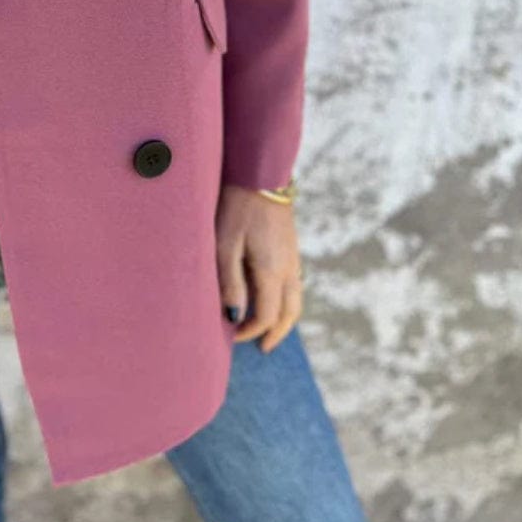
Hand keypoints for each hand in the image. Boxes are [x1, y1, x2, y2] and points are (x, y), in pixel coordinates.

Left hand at [215, 183, 303, 351]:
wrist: (261, 174)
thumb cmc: (237, 208)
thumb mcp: (225, 245)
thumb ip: (230, 283)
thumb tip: (235, 317)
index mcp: (272, 271)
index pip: (267, 316)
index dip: (251, 331)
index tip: (231, 336)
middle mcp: (288, 268)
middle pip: (290, 313)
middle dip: (276, 332)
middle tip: (262, 347)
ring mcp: (293, 257)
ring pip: (296, 298)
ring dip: (285, 318)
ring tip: (270, 328)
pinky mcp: (292, 247)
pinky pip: (295, 283)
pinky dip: (287, 300)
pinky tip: (273, 297)